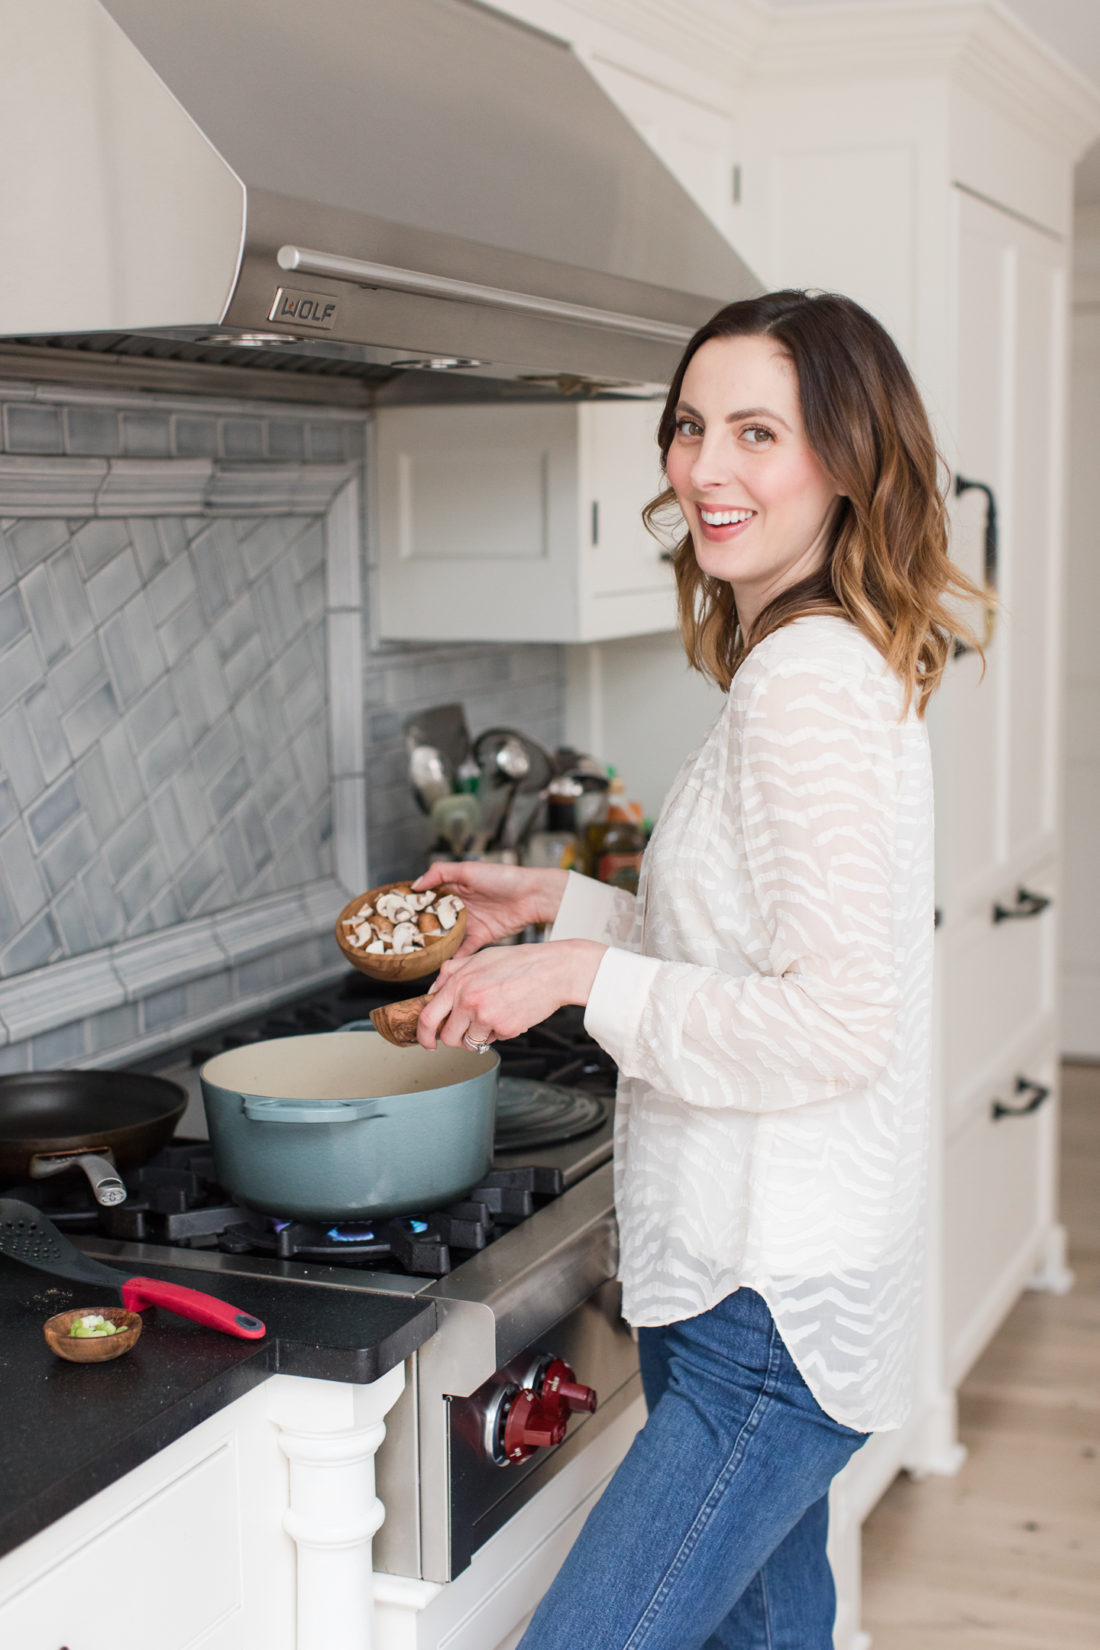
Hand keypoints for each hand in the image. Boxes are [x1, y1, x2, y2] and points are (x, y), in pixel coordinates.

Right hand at [413, 861, 568, 958]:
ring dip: (434, 946)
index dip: (412, 906)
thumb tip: (415, 884)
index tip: (393, 915)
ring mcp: (469, 923)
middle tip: (400, 940)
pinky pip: (464, 950)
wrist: (533, 896)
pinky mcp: (481, 937)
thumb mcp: (468, 869)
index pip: (427, 897)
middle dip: (419, 929)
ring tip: (417, 956)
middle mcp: (459, 906)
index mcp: (453, 887)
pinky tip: (443, 966)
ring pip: (446, 937)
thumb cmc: (503, 877)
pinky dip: (455, 958)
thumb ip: (440, 873)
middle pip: (434, 919)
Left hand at [416, 940, 606, 1049]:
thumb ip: (452, 972)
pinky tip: (510, 1013)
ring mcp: (487, 1016)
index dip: (423, 1035)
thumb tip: (433, 989)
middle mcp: (469, 1001)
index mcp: (459, 982)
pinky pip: (494, 1040)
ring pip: (471, 1042)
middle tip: (467, 1030)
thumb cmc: (520, 962)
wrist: (553, 970)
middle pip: (448, 1037)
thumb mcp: (480, 957)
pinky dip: (500, 1033)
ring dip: (480, 1035)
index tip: (428, 1042)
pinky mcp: (505, 1028)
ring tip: (495, 1015)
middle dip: (455, 1039)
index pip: (428, 1016)